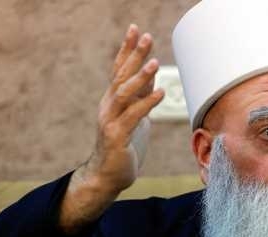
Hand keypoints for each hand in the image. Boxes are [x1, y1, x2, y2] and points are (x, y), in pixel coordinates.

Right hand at [84, 23, 164, 193]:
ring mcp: (110, 120)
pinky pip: (132, 116)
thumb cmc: (123, 146)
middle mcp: (108, 106)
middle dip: (133, 55)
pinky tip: (160, 93)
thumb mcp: (135, 117)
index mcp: (112, 100)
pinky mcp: (116, 136)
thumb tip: (151, 75)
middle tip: (146, 37)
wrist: (107, 176)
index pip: (118, 69)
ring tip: (154, 63)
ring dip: (139, 77)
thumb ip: (140, 97)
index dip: (127, 49)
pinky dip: (146, 103)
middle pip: (120, 75)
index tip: (136, 30)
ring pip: (123, 93)